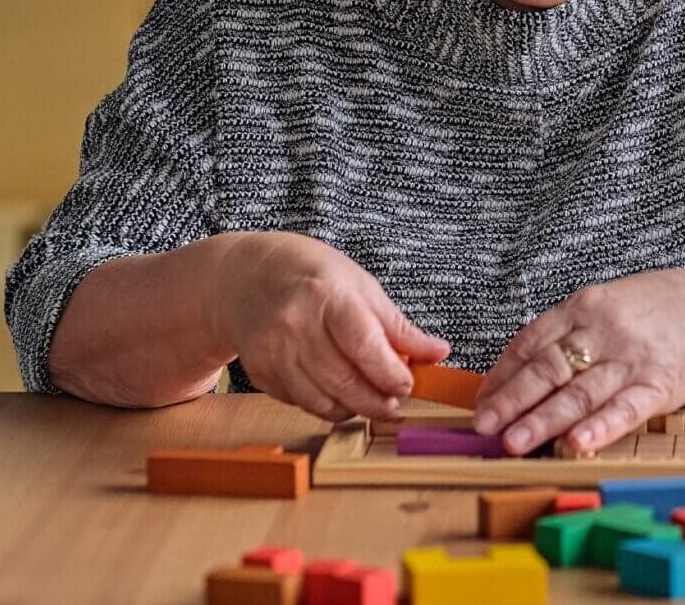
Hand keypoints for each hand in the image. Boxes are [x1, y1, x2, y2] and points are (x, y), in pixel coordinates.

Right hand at [209, 231, 448, 420]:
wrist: (245, 277)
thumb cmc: (311, 274)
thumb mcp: (360, 285)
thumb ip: (397, 325)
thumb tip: (438, 352)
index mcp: (326, 295)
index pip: (364, 346)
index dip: (390, 373)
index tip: (408, 385)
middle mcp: (294, 325)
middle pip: (344, 382)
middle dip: (376, 401)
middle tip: (395, 403)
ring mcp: (272, 352)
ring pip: (322, 402)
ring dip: (353, 409)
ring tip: (370, 399)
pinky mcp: (260, 373)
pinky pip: (301, 403)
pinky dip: (325, 404)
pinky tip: (337, 392)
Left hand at [472, 268, 684, 454]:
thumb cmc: (645, 312)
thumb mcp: (600, 307)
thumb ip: (562, 335)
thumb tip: (512, 374)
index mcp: (582, 306)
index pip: (532, 342)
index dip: (502, 374)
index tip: (479, 402)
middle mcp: (602, 329)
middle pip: (549, 367)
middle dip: (512, 399)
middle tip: (484, 426)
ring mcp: (631, 357)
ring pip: (580, 391)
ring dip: (544, 419)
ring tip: (514, 442)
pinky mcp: (658, 384)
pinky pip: (625, 408)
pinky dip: (599, 427)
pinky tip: (577, 443)